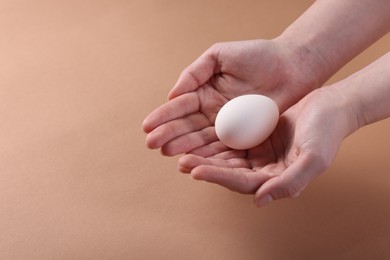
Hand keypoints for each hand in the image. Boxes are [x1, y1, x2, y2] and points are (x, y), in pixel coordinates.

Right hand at [143, 39, 321, 155]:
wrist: (293, 66)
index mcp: (205, 91)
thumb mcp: (220, 56)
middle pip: (188, 125)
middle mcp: (213, 110)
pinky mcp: (244, 135)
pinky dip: (208, 154)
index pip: (181, 106)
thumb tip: (173, 95)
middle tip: (152, 144)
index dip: (164, 116)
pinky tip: (194, 159)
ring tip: (168, 154)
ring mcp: (228, 124)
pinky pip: (224, 146)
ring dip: (185, 147)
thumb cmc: (258, 55)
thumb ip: (194, 73)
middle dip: (169, 134)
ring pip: (202, 139)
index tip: (147, 126)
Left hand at [178, 86, 357, 206]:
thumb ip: (290, 183)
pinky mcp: (255, 138)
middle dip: (205, 167)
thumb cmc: (327, 133)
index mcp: (276, 180)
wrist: (331, 107)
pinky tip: (198, 135)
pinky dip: (215, 140)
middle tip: (181, 161)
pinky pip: (231, 140)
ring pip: (226, 157)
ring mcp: (259, 154)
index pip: (242, 182)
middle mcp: (264, 170)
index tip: (195, 171)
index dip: (218, 178)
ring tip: (182, 150)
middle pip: (229, 172)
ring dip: (205, 155)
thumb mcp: (313, 158)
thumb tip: (259, 201)